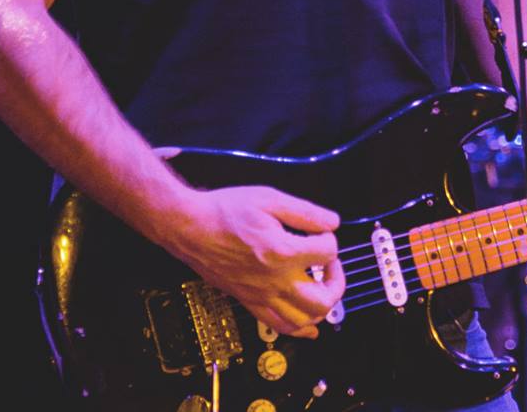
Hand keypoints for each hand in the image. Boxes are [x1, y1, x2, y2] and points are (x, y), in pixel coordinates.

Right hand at [153, 182, 345, 340]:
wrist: (189, 227)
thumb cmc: (222, 212)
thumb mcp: (268, 198)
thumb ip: (305, 211)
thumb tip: (331, 222)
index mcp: (282, 252)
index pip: (327, 251)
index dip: (328, 236)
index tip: (319, 230)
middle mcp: (274, 280)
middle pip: (325, 298)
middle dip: (337, 281)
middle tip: (330, 265)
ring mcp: (262, 295)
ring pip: (305, 319)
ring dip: (322, 306)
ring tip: (320, 288)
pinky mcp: (249, 301)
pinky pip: (280, 326)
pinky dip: (300, 328)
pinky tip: (308, 322)